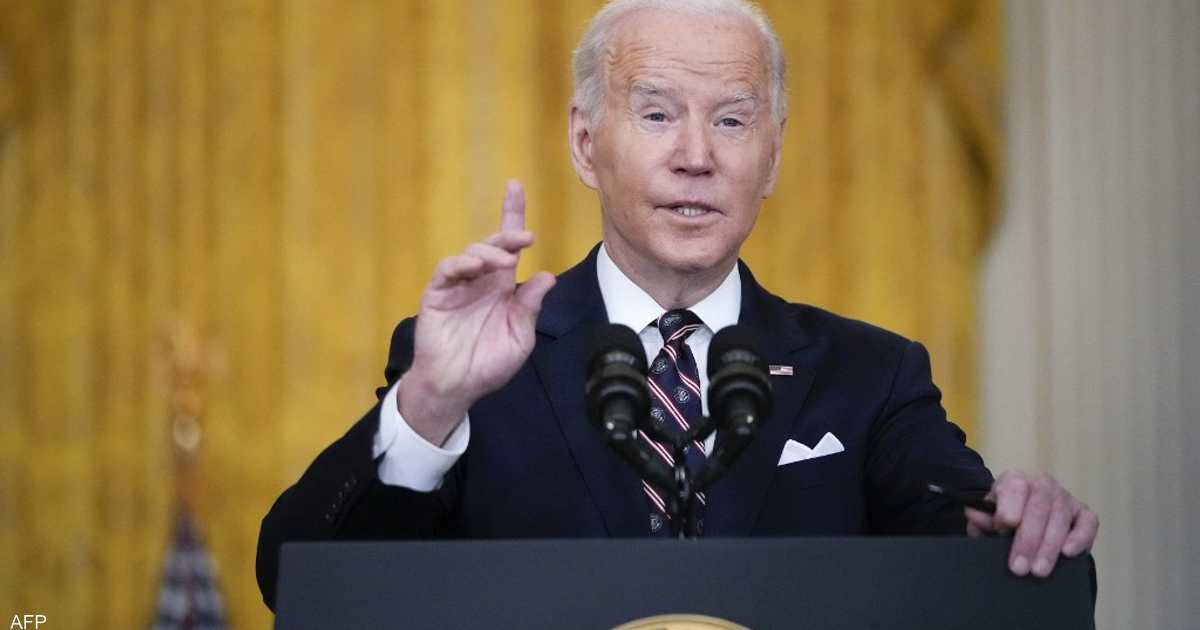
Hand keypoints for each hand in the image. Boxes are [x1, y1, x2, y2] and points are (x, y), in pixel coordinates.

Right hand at [397, 180, 555, 444]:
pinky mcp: (437, 294)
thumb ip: (529, 306)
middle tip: (526, 238)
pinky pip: (447, 270)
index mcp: (502, 288)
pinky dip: (460, 263)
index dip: (511, 215)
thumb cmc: (489, 364)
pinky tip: (473, 267)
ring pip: (471, 253)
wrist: (457, 386)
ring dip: (488, 252)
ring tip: (503, 263)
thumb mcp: (519, 336)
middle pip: (492, 244)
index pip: (509, 246)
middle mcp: (480, 280)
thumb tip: (546, 276)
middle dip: (508, 233)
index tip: (515, 186)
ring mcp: (458, 286)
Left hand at [965, 470, 1098, 577]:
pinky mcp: (1084, 513)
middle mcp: (1042, 484)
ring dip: (1049, 547)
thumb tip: (973, 513)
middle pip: (1038, 508)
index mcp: (1016, 479)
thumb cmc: (1003, 519)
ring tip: (1038, 571)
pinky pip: (1088, 523)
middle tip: (1018, 567)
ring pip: (1060, 518)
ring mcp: (1065, 497)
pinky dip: (1080, 537)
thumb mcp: (987, 518)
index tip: (1003, 527)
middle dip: (1028, 540)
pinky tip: (1068, 553)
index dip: (1009, 506)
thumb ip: (981, 517)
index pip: (1015, 486)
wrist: (1024, 518)